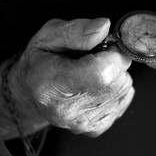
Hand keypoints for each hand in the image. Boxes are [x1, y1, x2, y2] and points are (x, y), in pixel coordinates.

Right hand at [3, 18, 133, 136]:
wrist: (31, 93)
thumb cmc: (42, 60)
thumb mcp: (48, 35)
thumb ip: (76, 30)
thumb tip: (103, 27)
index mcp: (50, 84)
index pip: (101, 73)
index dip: (113, 55)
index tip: (107, 46)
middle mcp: (66, 110)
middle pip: (117, 81)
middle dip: (114, 63)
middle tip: (96, 57)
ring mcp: (82, 123)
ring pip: (123, 89)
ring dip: (116, 75)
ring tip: (92, 71)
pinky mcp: (95, 128)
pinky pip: (123, 100)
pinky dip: (116, 89)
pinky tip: (96, 85)